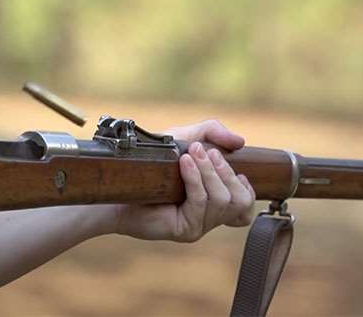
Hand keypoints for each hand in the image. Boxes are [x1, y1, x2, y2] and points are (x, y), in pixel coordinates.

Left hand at [110, 120, 255, 241]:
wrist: (116, 186)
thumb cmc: (149, 165)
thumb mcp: (183, 140)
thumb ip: (210, 133)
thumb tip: (240, 141)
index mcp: (211, 202)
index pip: (245, 208)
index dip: (247, 187)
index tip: (235, 166)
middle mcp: (208, 217)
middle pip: (240, 201)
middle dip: (225, 171)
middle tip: (205, 151)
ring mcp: (197, 225)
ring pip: (222, 201)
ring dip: (210, 173)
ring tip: (193, 154)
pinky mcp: (184, 229)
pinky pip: (200, 203)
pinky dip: (195, 179)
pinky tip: (184, 163)